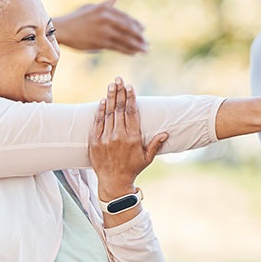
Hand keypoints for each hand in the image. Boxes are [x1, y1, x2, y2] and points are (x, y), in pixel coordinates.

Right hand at [52, 0, 148, 54]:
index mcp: (105, 9)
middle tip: (147, 43)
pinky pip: (118, 47)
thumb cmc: (77, 18)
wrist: (63, 30)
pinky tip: (133, 54)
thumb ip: (107, 3)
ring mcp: (104, 31)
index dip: (136, 25)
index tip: (143, 30)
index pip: (125, 18)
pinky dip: (127, 51)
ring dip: (136, 46)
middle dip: (139, 37)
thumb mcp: (92, 7)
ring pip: (125, 39)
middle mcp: (106, 19)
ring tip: (144, 50)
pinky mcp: (100, 42)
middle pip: (128, 29)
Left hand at [88, 77, 166, 203]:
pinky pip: (97, 123)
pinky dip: (100, 111)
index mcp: (132, 138)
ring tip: (111, 85)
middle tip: (119, 79)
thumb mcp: (147, 158)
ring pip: (108, 114)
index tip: (130, 87)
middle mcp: (118, 136)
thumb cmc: (132, 169)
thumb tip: (165, 133)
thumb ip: (155, 145)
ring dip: (110, 97)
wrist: (113, 182)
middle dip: (119, 92)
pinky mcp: (95, 142)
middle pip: (119, 109)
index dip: (130, 98)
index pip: (131, 113)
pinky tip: (102, 101)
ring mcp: (105, 139)